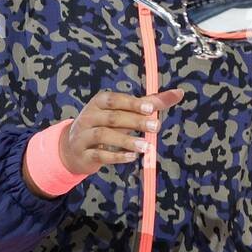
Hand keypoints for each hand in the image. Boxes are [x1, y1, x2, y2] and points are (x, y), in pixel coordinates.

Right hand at [60, 87, 183, 174]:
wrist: (72, 148)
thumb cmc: (105, 125)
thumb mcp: (123, 112)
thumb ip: (149, 103)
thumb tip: (179, 93)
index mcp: (99, 102)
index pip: (115, 100)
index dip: (132, 103)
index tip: (150, 107)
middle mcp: (89, 117)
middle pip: (112, 118)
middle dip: (135, 121)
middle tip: (156, 126)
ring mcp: (84, 136)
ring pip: (104, 136)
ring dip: (127, 141)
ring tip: (146, 146)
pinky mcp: (84, 155)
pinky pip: (100, 155)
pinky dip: (117, 156)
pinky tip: (132, 157)